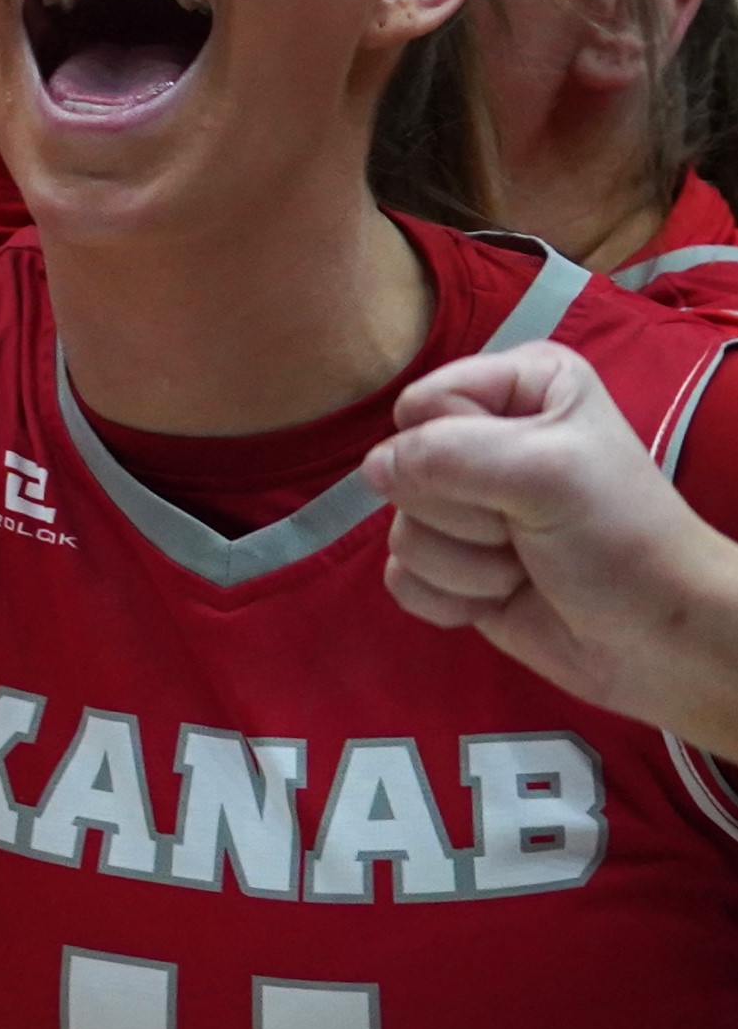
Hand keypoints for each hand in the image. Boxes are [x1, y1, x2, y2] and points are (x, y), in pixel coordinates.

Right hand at [369, 346, 737, 753]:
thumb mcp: (546, 472)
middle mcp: (486, 438)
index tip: (524, 477)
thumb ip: (448, 454)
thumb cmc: (620, 540)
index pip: (423, 403)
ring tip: (526, 566)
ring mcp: (464, 508)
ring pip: (400, 530)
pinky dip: (451, 598)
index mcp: (520, 388)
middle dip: (465, 515)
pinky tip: (501, 598)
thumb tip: (371, 471)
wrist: (659, 640)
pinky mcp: (452, 567)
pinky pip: (401, 578)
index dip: (457, 449)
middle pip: (405, 471)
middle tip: (528, 529)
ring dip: (466, 564)